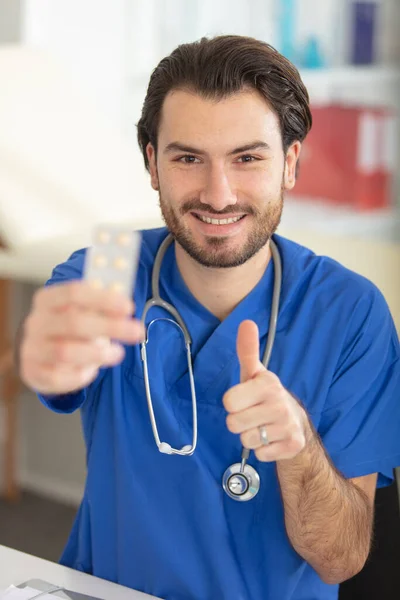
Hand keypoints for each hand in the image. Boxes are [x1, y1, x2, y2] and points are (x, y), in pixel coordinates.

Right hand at [20, 281, 144, 394]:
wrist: (38, 353)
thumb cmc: (68, 328)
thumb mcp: (80, 311)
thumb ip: (99, 306)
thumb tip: (125, 305)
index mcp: (47, 299)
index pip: (74, 293)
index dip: (103, 299)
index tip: (129, 307)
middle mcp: (36, 323)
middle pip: (74, 322)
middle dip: (110, 327)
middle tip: (137, 331)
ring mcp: (33, 349)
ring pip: (65, 352)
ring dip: (98, 354)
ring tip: (119, 353)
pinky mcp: (35, 373)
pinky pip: (59, 377)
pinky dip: (81, 375)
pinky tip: (93, 370)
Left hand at [223, 320, 307, 461]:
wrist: (297, 423)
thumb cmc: (266, 396)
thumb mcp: (255, 374)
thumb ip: (247, 351)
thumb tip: (246, 322)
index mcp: (267, 384)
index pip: (229, 401)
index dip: (233, 403)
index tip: (245, 399)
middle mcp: (279, 404)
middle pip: (233, 424)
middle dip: (240, 422)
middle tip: (253, 415)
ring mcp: (287, 425)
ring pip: (246, 441)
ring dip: (251, 437)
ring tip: (262, 426)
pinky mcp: (292, 445)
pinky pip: (260, 455)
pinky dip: (263, 450)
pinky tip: (271, 439)